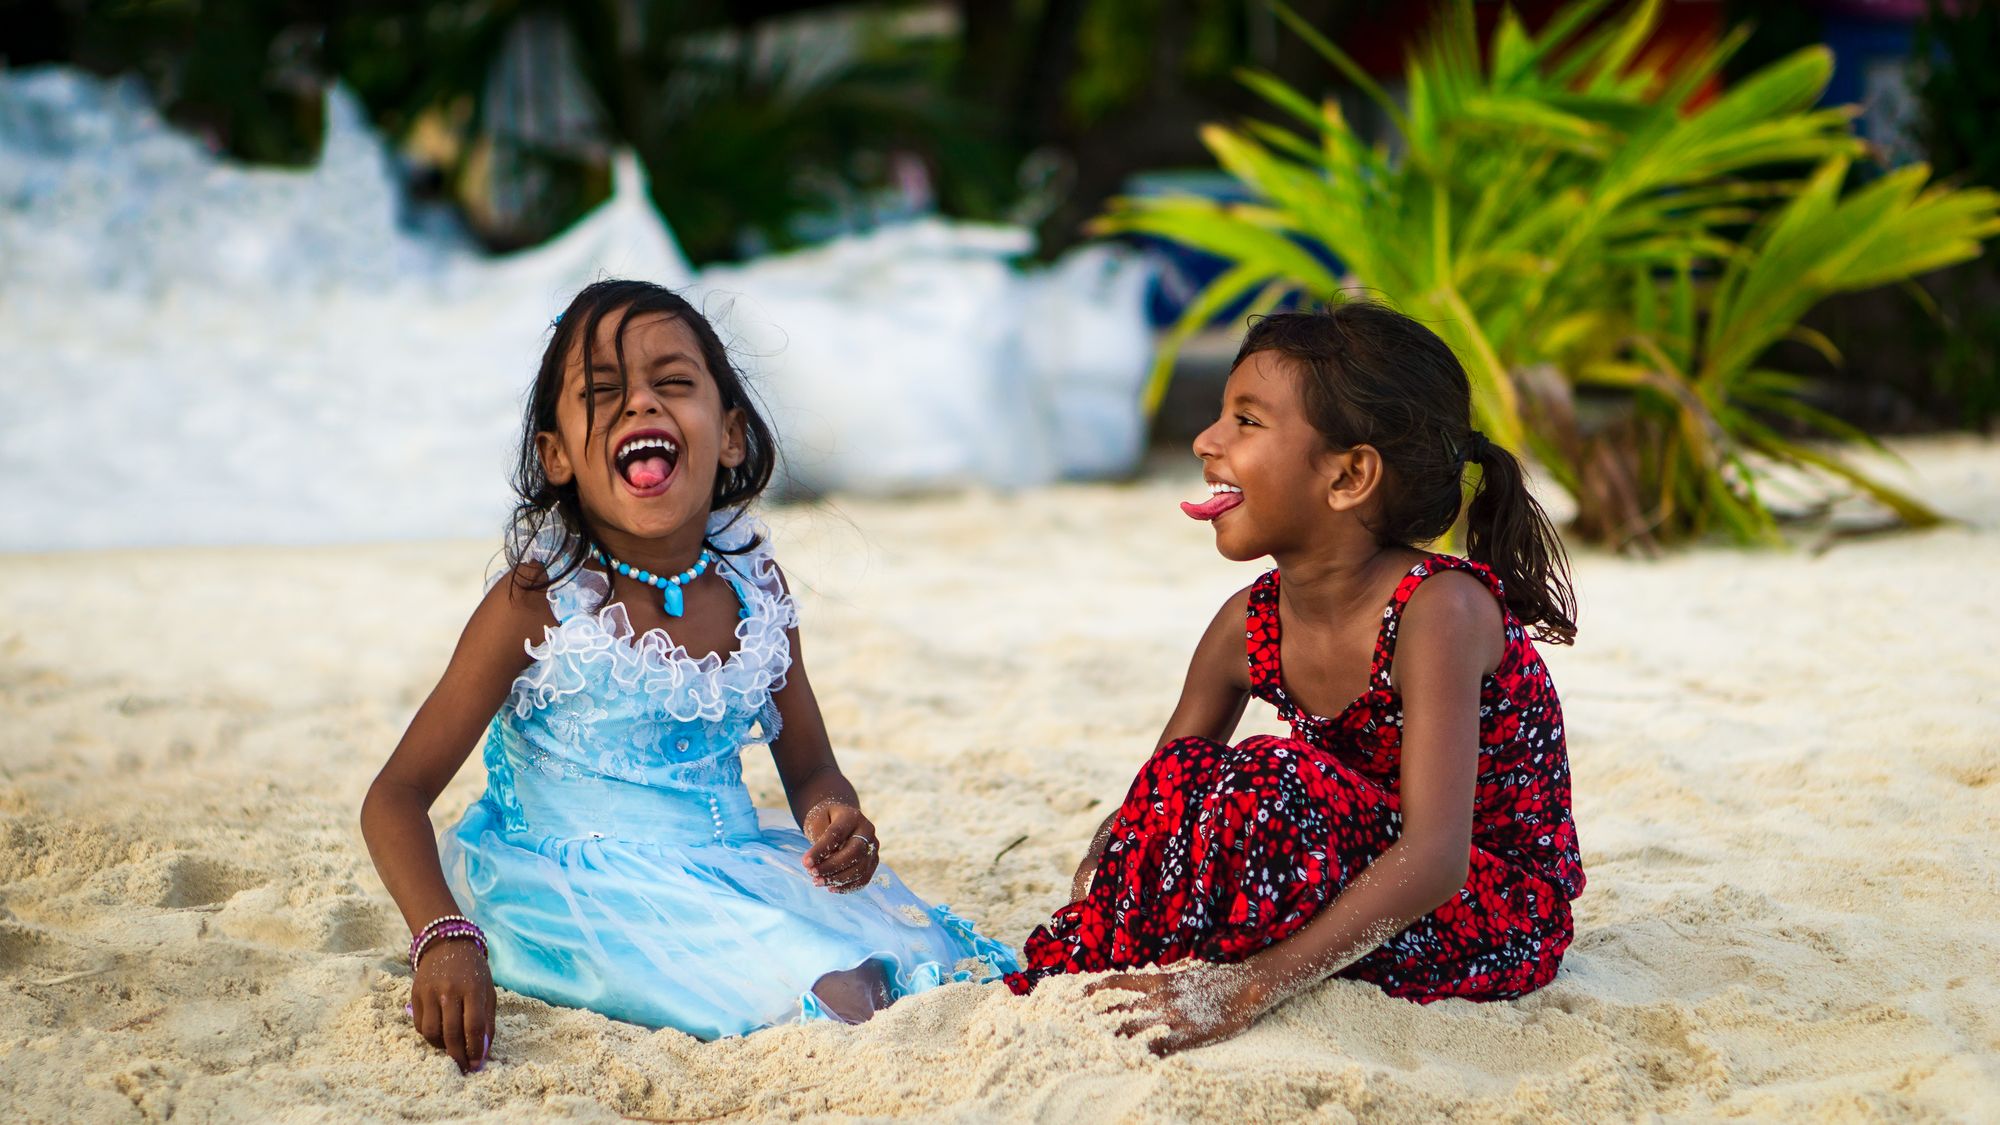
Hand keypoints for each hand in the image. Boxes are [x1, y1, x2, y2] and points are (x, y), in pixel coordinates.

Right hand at [411, 937, 495, 1072]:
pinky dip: (430, 1036)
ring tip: (451, 1048)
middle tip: (463, 1066)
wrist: (447, 945)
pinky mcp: (415, 995)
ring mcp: (429, 993)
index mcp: (472, 989)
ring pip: (432, 1033)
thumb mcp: (488, 991)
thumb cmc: (473, 971)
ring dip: (442, 1047)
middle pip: (451, 1033)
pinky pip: (420, 1026)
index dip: (475, 1049)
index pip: (474, 1026)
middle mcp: (449, 991)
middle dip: (458, 1055)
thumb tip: (482, 1052)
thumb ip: (487, 1021)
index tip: (476, 1065)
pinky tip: (439, 1035)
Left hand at [802, 800, 878, 893]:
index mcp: (852, 816)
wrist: (840, 820)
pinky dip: (847, 887)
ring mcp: (873, 847)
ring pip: (861, 868)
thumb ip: (819, 839)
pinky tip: (831, 888)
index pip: (837, 834)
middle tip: (812, 874)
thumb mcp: (817, 821)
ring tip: (817, 882)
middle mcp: (867, 831)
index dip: (820, 850)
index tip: (805, 863)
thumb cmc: (825, 820)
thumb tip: (821, 863)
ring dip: (838, 879)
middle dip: (831, 867)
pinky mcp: (873, 861)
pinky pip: (864, 878)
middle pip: (855, 852)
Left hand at [1086, 963, 1266, 1056]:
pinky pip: (1159, 1048)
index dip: (1097, 988)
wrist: (1245, 985)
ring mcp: (1172, 1017)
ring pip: (1133, 1031)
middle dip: (1097, 1022)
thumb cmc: (1218, 977)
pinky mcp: (1188, 1034)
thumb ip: (1165, 979)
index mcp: (1159, 980)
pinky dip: (1144, 1055)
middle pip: (1119, 1012)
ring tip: (1096, 1048)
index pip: (1119, 981)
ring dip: (1114, 1040)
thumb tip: (1147, 982)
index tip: (1080, 994)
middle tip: (1078, 1030)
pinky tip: (1132, 1062)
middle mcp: (1159, 998)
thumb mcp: (1186, 972)